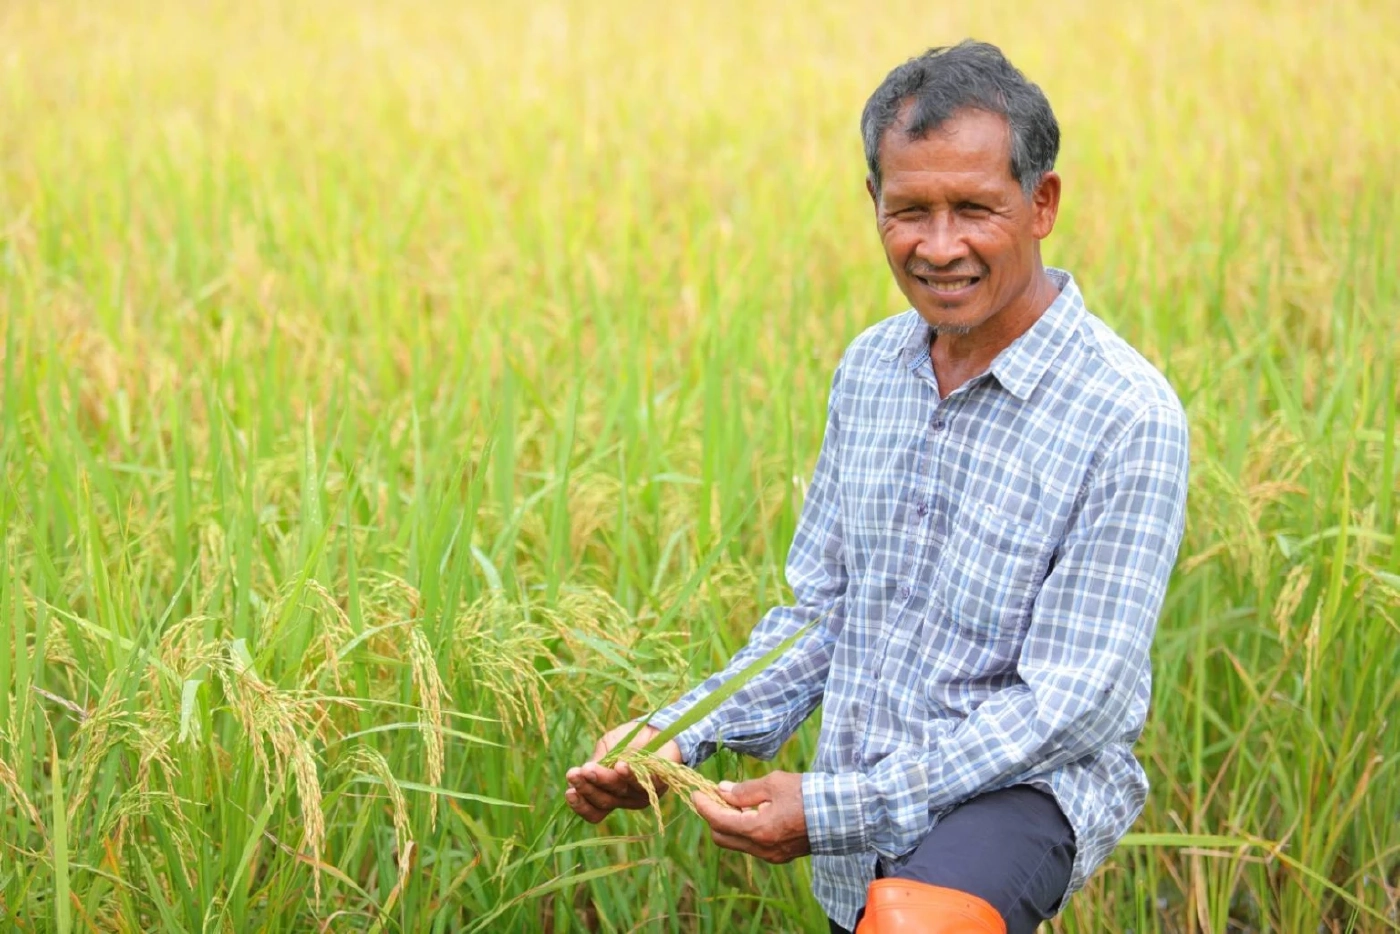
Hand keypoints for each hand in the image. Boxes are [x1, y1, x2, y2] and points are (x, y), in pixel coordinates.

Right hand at [564, 722, 682, 822]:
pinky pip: (643, 783)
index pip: (594, 810)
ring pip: (620, 793)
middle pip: (603, 802)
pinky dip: (630, 775)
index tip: (569, 791)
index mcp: (610, 794)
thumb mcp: (607, 748)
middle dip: (587, 788)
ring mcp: (642, 794)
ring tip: (591, 769)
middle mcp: (625, 799)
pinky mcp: (659, 784)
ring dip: (604, 780)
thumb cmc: (629, 739)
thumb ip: (597, 762)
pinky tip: (620, 765)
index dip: (580, 805)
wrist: (657, 726)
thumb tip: (582, 775)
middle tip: (576, 773)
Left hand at [692, 770, 810, 863]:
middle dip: (713, 817)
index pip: (719, 821)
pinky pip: (752, 846)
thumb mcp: (773, 784)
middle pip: (722, 838)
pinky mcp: (780, 856)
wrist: (841, 814)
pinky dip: (744, 830)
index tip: (696, 793)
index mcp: (759, 830)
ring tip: (734, 802)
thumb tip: (722, 791)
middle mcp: (762, 849)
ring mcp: (772, 855)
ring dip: (729, 824)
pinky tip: (751, 813)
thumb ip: (744, 790)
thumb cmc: (808, 794)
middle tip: (713, 797)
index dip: (704, 806)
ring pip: (737, 843)